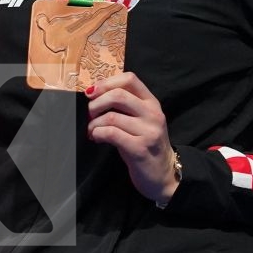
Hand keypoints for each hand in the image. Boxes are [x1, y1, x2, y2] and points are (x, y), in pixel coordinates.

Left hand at [85, 72, 179, 204]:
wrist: (163, 173)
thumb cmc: (143, 143)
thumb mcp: (139, 119)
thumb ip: (124, 105)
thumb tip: (93, 93)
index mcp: (151, 102)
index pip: (130, 79)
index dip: (106, 83)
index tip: (92, 93)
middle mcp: (153, 114)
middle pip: (118, 95)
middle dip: (96, 104)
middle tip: (89, 115)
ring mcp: (148, 131)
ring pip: (111, 117)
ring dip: (94, 124)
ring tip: (92, 130)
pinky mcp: (140, 149)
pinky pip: (111, 134)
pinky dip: (97, 134)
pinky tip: (96, 138)